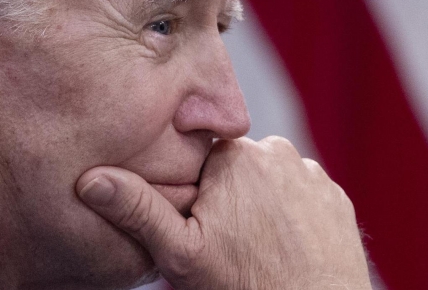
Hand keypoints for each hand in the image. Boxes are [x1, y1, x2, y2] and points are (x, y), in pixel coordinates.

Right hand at [76, 136, 371, 289]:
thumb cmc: (245, 286)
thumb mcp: (179, 253)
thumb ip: (138, 209)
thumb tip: (91, 180)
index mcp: (231, 156)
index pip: (201, 158)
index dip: (197, 191)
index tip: (198, 221)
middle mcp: (275, 151)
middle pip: (236, 167)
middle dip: (228, 195)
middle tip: (225, 238)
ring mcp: (311, 173)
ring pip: (270, 178)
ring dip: (261, 201)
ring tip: (255, 242)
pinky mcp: (336, 196)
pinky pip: (302, 193)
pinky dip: (293, 212)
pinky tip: (284, 243)